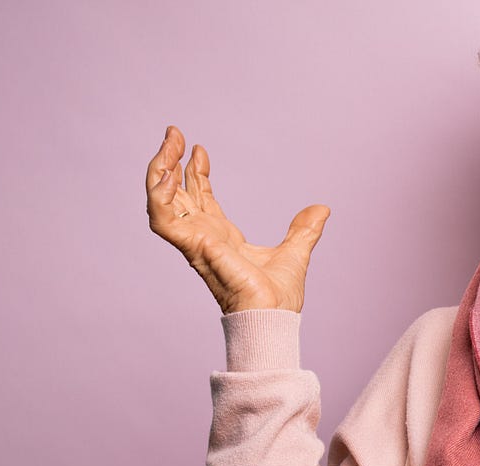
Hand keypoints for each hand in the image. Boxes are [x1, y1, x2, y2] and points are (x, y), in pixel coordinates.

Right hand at [145, 126, 330, 313]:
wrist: (275, 320)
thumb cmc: (278, 300)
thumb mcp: (295, 253)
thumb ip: (304, 230)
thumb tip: (321, 210)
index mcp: (220, 237)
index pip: (199, 198)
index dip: (195, 172)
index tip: (198, 147)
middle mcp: (202, 238)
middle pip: (174, 195)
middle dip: (168, 163)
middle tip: (173, 133)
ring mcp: (194, 244)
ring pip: (160, 204)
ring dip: (158, 174)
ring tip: (167, 146)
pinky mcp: (194, 249)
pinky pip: (165, 221)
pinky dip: (160, 198)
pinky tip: (169, 175)